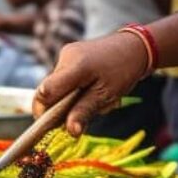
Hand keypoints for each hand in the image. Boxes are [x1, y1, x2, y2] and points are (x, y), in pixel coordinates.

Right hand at [33, 32, 147, 135]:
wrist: (133, 46)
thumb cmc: (123, 70)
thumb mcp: (106, 95)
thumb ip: (84, 111)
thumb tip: (70, 131)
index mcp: (75, 66)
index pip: (45, 92)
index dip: (43, 111)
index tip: (54, 126)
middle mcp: (65, 57)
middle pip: (49, 90)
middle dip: (61, 107)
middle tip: (82, 115)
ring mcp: (66, 54)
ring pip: (57, 86)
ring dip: (70, 98)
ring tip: (94, 98)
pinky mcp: (69, 54)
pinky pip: (64, 78)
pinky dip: (74, 89)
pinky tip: (92, 89)